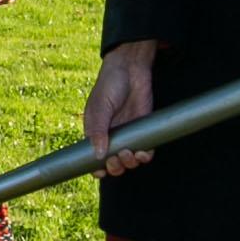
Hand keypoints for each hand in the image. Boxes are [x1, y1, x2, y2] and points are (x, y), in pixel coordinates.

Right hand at [86, 41, 157, 165]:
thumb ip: (97, 130)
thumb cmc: (109, 85)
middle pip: (113, 163)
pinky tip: (143, 153)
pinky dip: (145, 156)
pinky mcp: (144, 131)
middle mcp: (112, 137)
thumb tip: (98, 155)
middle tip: (117, 159)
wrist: (131, 69)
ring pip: (129, 161)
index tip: (101, 171)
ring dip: (130, 163)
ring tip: (129, 153)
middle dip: (115, 167)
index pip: (94, 158)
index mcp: (96, 132)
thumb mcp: (99, 106)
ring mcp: (128, 135)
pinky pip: (146, 151)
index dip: (97, 168)